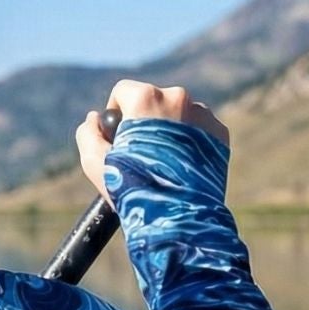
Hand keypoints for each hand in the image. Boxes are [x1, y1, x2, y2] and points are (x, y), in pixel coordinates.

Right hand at [76, 78, 229, 205]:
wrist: (177, 217)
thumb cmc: (133, 188)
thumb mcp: (95, 162)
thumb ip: (88, 133)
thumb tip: (95, 118)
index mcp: (146, 98)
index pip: (123, 91)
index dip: (115, 113)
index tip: (117, 136)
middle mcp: (178, 97)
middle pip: (153, 101)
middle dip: (145, 122)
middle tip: (141, 154)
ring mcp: (203, 114)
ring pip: (178, 114)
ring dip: (169, 130)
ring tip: (163, 163)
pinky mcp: (220, 134)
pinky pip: (200, 130)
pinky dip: (190, 142)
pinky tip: (181, 167)